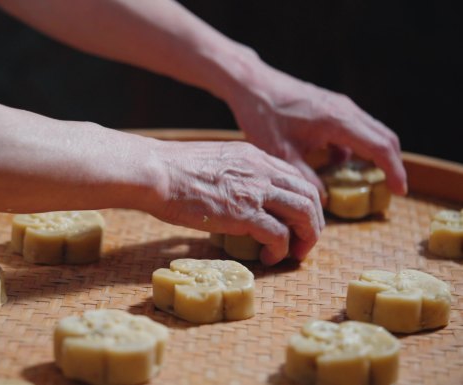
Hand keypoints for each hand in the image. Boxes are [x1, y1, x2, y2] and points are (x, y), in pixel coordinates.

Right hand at [150, 140, 323, 264]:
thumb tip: (228, 195)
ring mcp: (255, 191)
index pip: (295, 177)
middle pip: (309, 194)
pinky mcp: (244, 214)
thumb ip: (230, 175)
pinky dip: (280, 250)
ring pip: (304, 213)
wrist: (156, 171)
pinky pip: (279, 234)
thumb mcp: (212, 162)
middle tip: (303, 242)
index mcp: (253, 157)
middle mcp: (261, 170)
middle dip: (312, 222)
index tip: (296, 220)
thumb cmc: (170, 169)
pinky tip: (269, 258)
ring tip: (294, 254)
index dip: (302, 201)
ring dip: (305, 237)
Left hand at [226, 64, 407, 201]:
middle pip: (384, 137)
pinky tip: (334, 162)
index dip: (394, 171)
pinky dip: (354, 146)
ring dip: (374, 154)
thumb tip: (323, 199)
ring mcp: (338, 105)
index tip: (399, 191)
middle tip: (392, 189)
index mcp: (338, 121)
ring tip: (367, 180)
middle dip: (391, 164)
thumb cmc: (263, 116)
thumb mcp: (281, 154)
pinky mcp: (329, 106)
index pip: (379, 147)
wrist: (252, 85)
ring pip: (370, 131)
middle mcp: (345, 109)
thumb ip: (305, 178)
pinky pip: (353, 128)